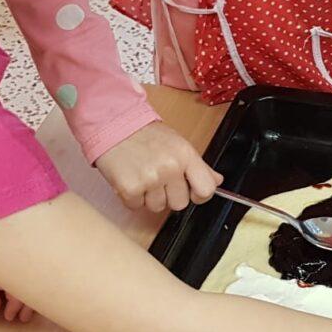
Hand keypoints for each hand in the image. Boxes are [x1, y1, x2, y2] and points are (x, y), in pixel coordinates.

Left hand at [0, 250, 34, 322]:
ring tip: (24, 311)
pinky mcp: (2, 256)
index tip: (10, 316)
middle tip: (23, 318)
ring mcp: (2, 255)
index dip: (18, 302)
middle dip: (28, 299)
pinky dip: (21, 283)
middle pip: (24, 277)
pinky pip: (16, 270)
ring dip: (27, 292)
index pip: (14, 283)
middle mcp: (0, 257)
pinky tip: (21, 295)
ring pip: (24, 273)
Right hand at [95, 122, 221, 212]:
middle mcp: (170, 167)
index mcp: (186, 155)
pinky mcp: (130, 188)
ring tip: (142, 175)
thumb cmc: (146, 135)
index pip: (206, 189)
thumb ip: (198, 165)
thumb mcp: (178, 144)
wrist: (113, 124)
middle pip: (180, 204)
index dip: (199, 195)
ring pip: (157, 207)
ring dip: (149, 197)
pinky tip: (130, 178)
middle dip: (169, 195)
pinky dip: (132, 197)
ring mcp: (150, 179)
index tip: (191, 192)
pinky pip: (136, 207)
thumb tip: (217, 181)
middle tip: (158, 178)